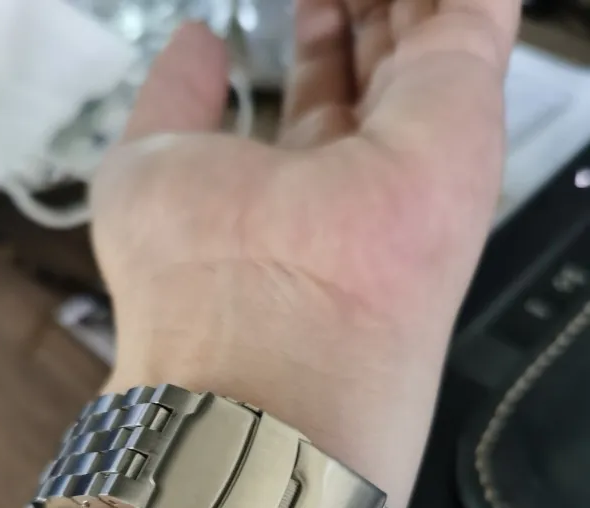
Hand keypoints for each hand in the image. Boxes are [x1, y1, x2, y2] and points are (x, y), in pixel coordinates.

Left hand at [92, 0, 518, 507]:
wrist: (263, 364)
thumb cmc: (191, 288)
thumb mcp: (147, 172)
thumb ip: (175, 104)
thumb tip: (199, 44)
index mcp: (299, 191)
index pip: (322, 93)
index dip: (320, 38)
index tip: (309, 2)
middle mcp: (362, 176)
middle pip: (380, 63)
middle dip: (364, 14)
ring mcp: (414, 150)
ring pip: (424, 37)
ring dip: (399, 2)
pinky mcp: (459, 121)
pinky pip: (467, 21)